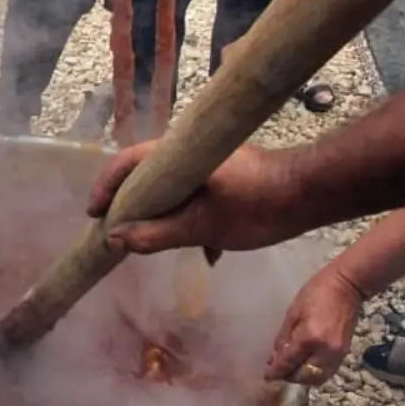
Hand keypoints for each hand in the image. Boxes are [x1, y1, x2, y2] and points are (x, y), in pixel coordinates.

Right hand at [86, 143, 303, 252]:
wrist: (311, 195)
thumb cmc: (256, 206)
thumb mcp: (202, 227)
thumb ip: (156, 234)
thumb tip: (114, 240)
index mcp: (178, 156)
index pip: (127, 162)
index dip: (105, 187)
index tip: (94, 215)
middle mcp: (189, 154)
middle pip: (146, 176)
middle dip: (132, 206)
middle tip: (119, 232)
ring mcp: (209, 165)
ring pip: (172, 189)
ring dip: (163, 216)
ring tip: (155, 244)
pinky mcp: (226, 178)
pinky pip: (195, 196)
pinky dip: (192, 220)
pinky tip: (206, 251)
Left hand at [264, 267, 364, 385]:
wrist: (348, 286)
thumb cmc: (316, 293)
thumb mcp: (293, 312)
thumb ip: (284, 338)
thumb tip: (275, 357)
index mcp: (309, 338)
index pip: (289, 362)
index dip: (276, 371)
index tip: (267, 376)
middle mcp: (325, 351)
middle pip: (304, 376)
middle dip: (289, 376)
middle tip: (278, 371)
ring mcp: (338, 354)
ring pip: (317, 378)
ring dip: (302, 378)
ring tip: (291, 370)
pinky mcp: (345, 353)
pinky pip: (327, 372)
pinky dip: (314, 374)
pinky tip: (305, 365)